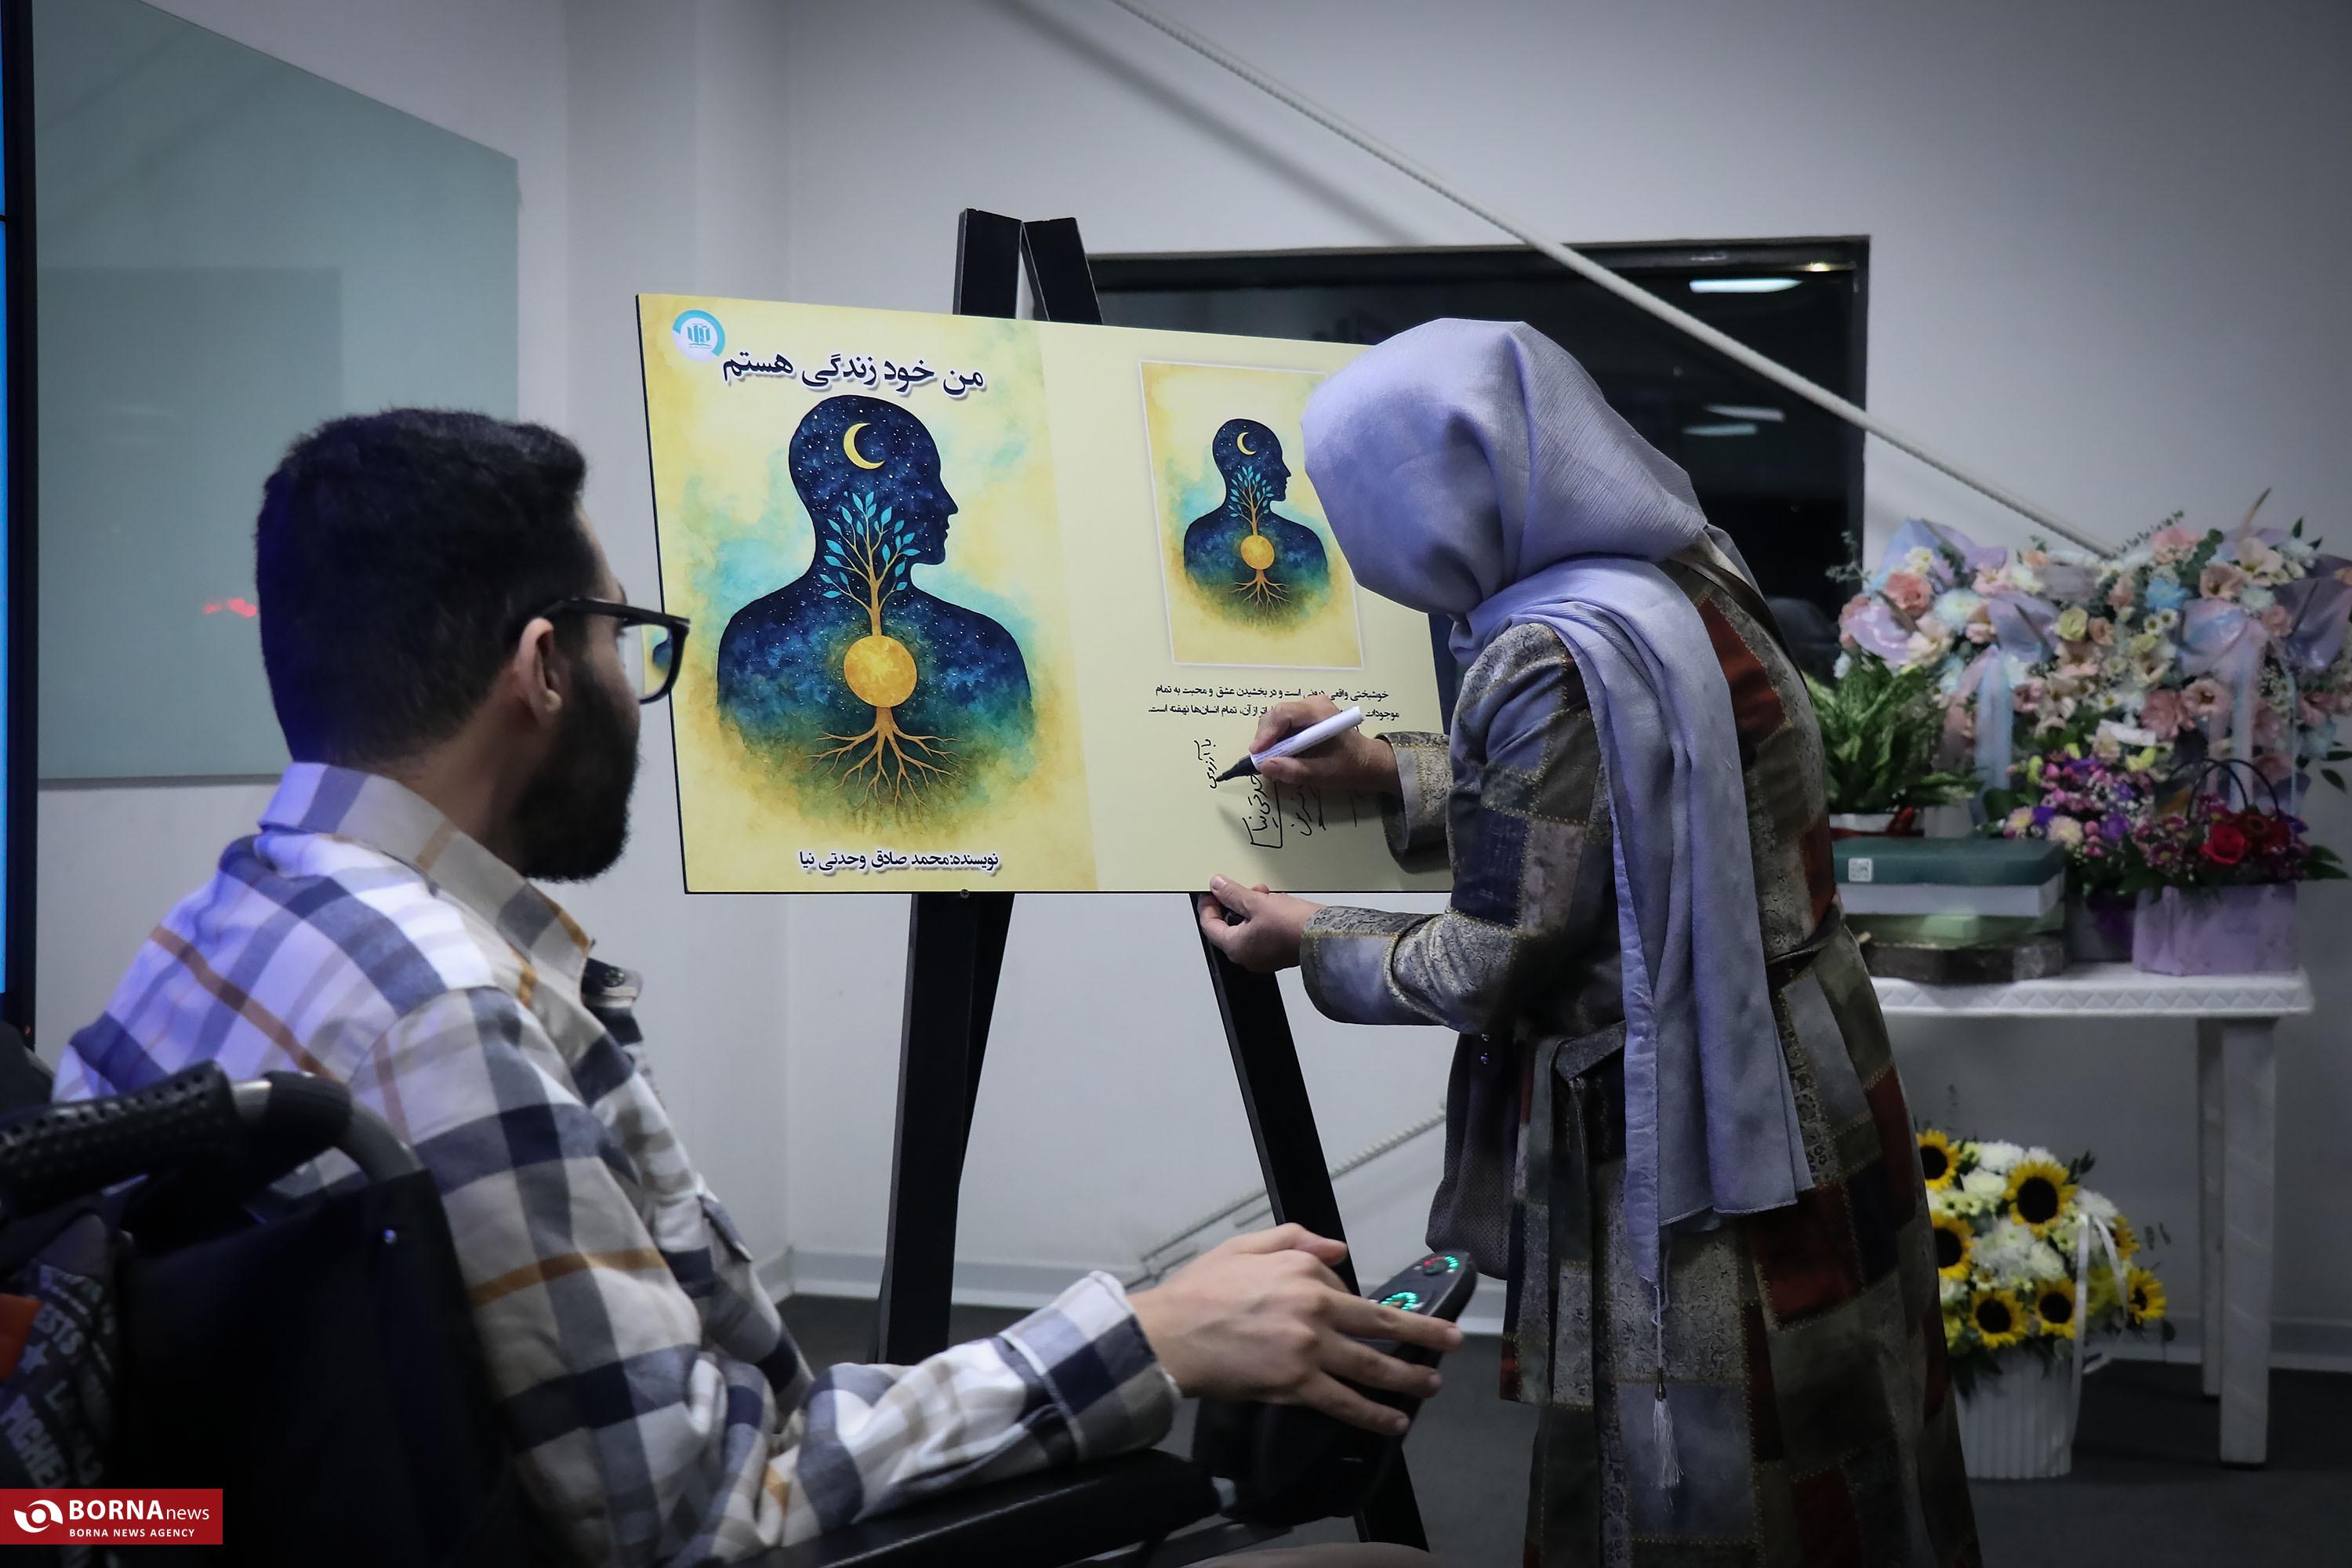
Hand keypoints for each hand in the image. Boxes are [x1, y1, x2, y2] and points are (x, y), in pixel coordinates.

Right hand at [1127, 1225, 1461, 1436]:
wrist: (1169, 1335)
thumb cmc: (1200, 1291)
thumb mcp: (1244, 1245)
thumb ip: (1294, 1239)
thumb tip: (1337, 1250)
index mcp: (1303, 1270)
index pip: (1344, 1287)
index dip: (1349, 1301)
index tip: (1357, 1314)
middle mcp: (1316, 1307)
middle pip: (1380, 1323)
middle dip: (1423, 1333)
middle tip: (1452, 1341)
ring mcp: (1310, 1349)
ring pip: (1372, 1367)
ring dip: (1408, 1377)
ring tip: (1431, 1384)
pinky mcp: (1298, 1385)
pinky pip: (1345, 1403)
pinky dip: (1374, 1415)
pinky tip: (1395, 1421)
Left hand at [1197, 877, 1316, 972]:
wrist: (1325, 936)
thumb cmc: (1293, 926)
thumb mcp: (1257, 902)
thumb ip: (1233, 894)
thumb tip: (1217, 887)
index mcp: (1236, 948)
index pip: (1209, 926)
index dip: (1208, 905)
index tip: (1212, 890)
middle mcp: (1247, 957)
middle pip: (1228, 926)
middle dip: (1234, 903)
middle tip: (1242, 888)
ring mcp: (1264, 956)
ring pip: (1247, 927)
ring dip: (1251, 907)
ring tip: (1265, 893)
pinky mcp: (1278, 951)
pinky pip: (1263, 932)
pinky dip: (1264, 917)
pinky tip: (1276, 904)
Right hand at [1251, 696, 1398, 793]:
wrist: (1367, 762)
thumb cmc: (1348, 767)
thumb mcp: (1322, 773)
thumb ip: (1293, 770)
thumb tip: (1265, 766)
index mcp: (1320, 713)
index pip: (1283, 714)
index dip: (1266, 733)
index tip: (1258, 753)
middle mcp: (1313, 704)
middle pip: (1277, 715)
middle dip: (1265, 738)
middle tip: (1262, 761)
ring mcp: (1309, 708)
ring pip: (1277, 719)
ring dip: (1270, 740)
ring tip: (1272, 760)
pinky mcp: (1306, 716)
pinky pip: (1283, 724)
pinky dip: (1277, 739)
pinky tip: (1282, 754)